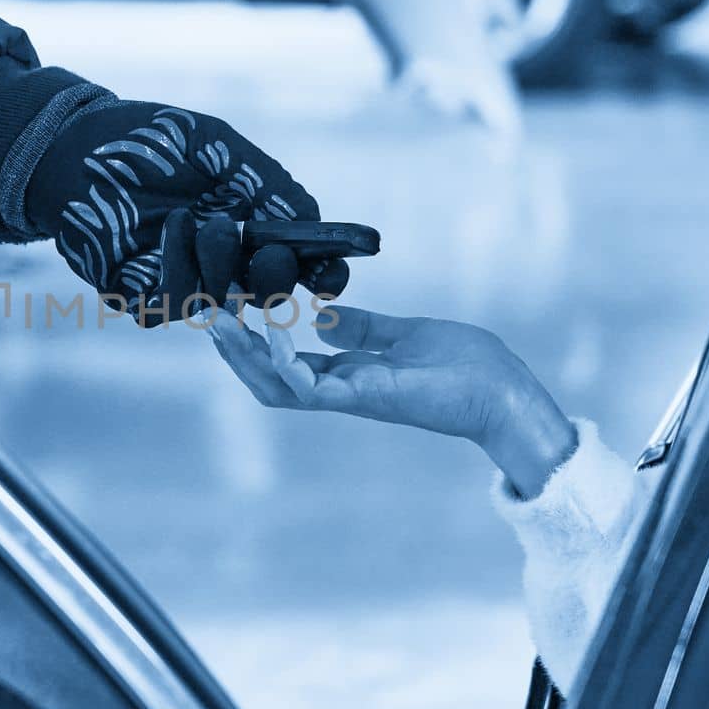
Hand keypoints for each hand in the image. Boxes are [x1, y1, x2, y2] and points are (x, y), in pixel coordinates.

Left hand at [25, 103, 349, 323]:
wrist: (76, 143)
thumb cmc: (149, 140)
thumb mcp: (218, 147)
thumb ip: (265, 181)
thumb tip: (311, 219)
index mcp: (253, 229)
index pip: (302, 267)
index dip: (324, 276)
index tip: (333, 274)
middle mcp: (223, 264)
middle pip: (269, 295)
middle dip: (275, 278)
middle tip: (269, 251)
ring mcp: (182, 283)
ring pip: (222, 303)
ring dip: (221, 266)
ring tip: (203, 220)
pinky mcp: (139, 296)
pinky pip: (172, 303)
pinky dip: (178, 269)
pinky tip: (172, 227)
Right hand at [208, 306, 577, 495]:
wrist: (505, 391)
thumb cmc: (468, 365)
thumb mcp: (406, 335)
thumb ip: (364, 330)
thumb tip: (324, 316)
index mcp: (349, 376)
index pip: (284, 364)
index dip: (251, 341)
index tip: (226, 309)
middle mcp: (342, 392)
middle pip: (267, 380)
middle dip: (233, 352)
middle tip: (203, 315)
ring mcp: (351, 398)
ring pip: (277, 389)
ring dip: (245, 358)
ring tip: (221, 322)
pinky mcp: (367, 399)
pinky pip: (311, 388)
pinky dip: (285, 361)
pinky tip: (270, 331)